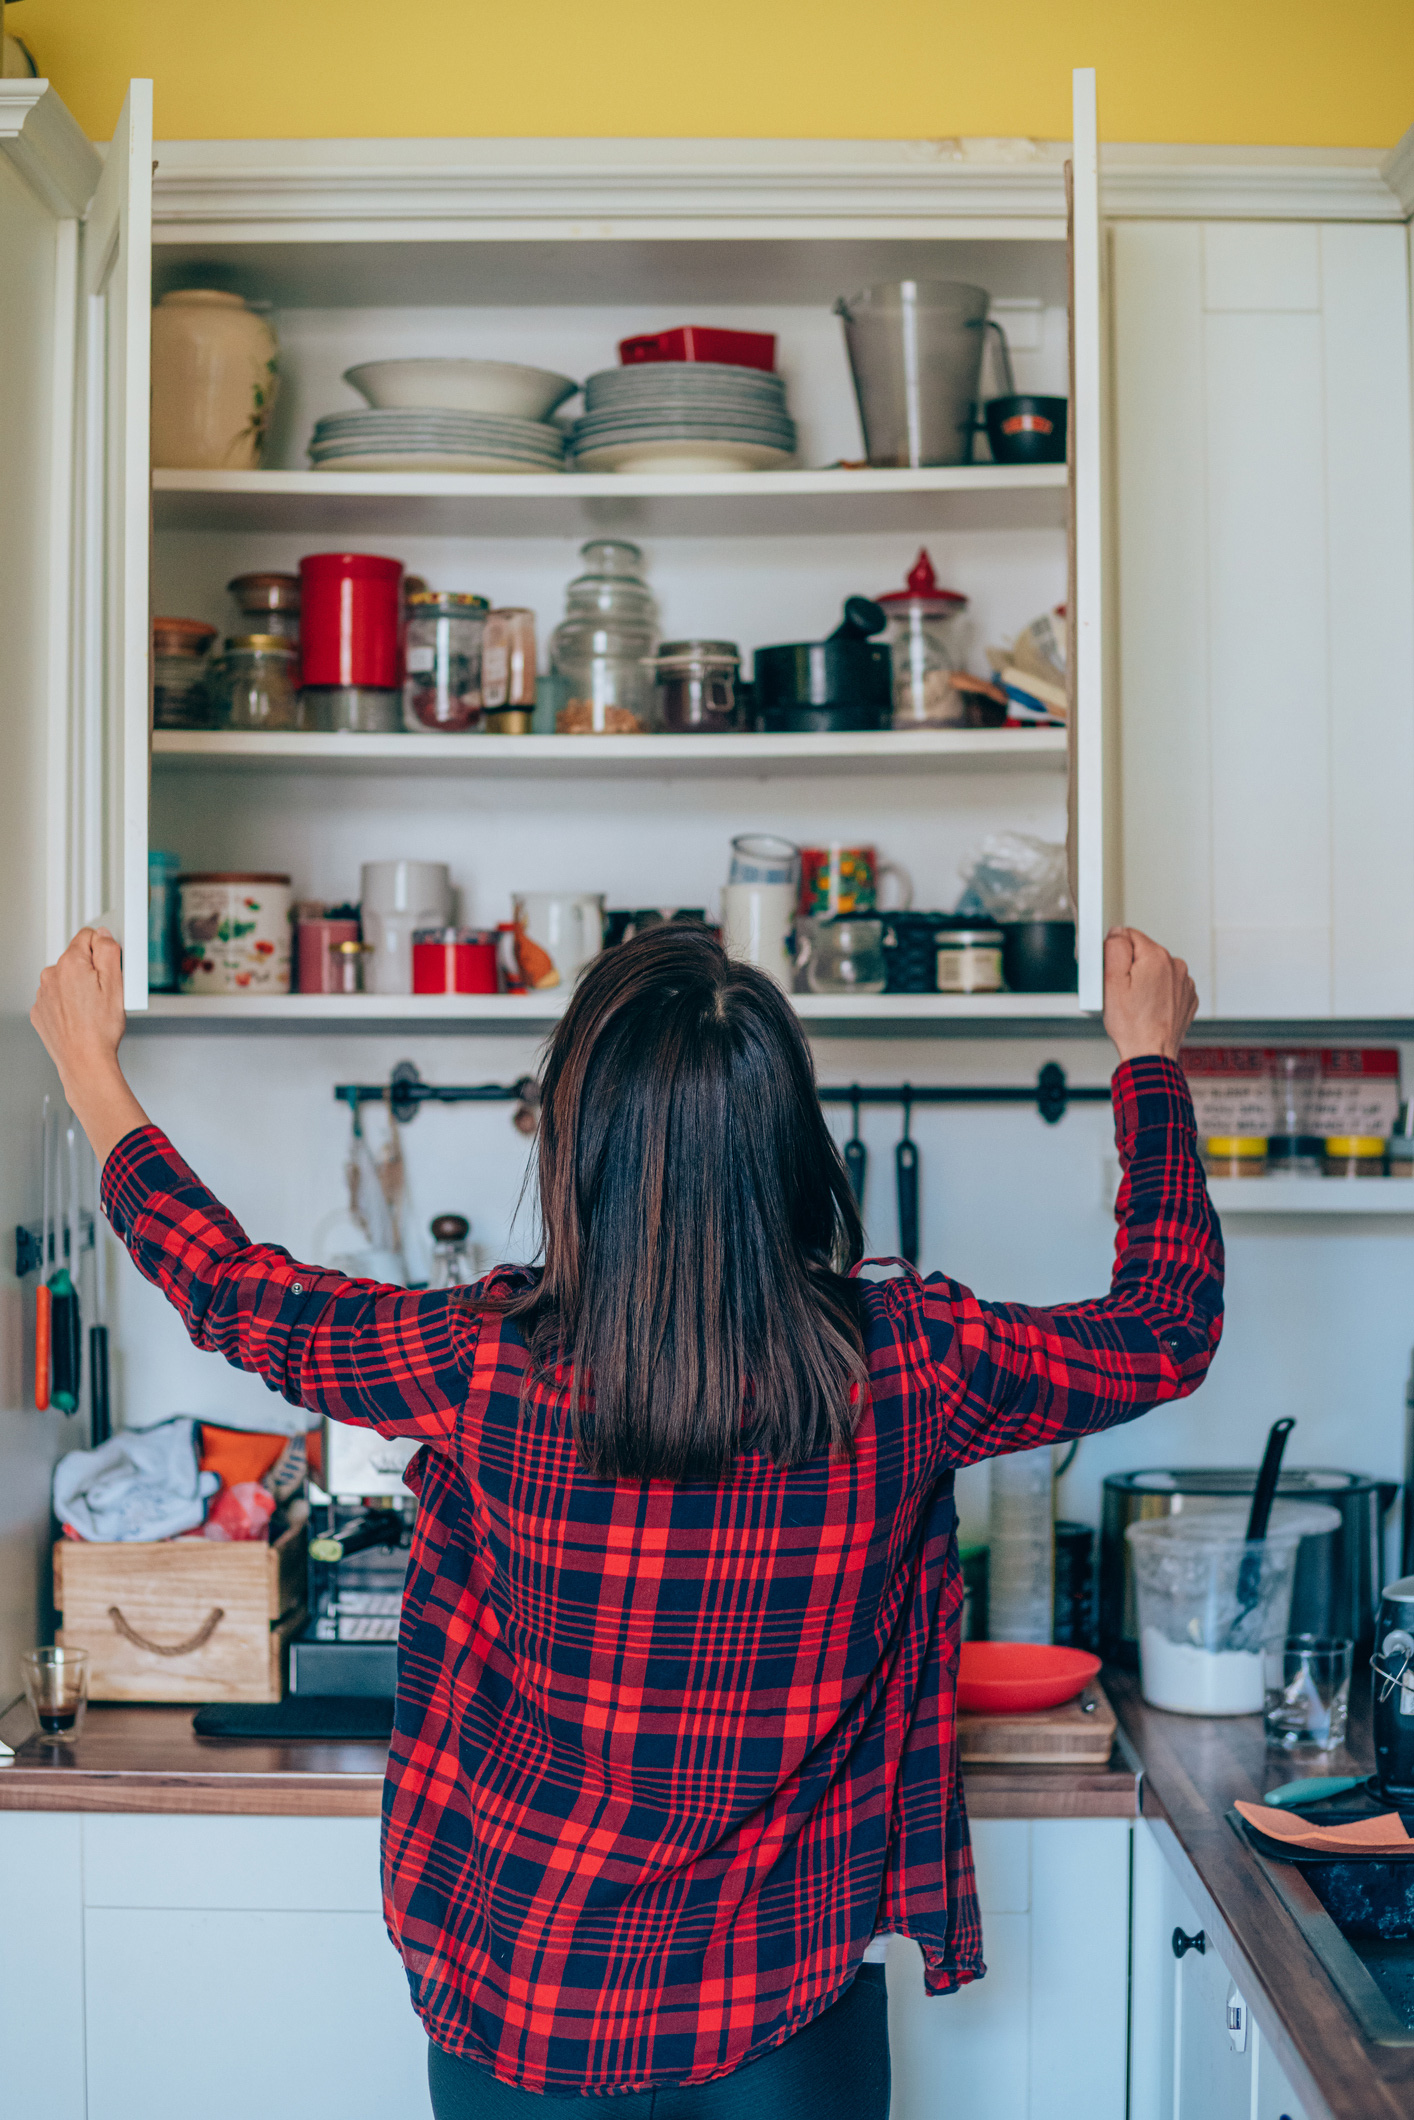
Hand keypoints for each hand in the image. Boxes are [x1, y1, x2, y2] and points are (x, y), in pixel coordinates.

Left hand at [31, 930, 148, 1164]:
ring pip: (65, 979)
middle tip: (105, 994)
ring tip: (93, 1010)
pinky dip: (68, 1004)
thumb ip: (109, 951)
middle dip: (91, 971)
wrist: (84, 1062)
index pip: (88, 936)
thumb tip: (102, 935)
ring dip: (78, 988)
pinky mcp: (41, 1012)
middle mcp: (51, 975)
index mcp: (71, 964)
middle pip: (76, 959)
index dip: (104, 949)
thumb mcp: (117, 984)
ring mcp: (43, 994)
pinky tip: (81, 1018)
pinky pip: (57, 998)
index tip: (110, 966)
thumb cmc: (101, 1029)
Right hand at [1103, 927, 1197, 1063]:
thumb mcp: (1110, 982)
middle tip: (1123, 993)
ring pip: (1156, 969)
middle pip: (1144, 952)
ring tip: (1137, 1003)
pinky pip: (1167, 985)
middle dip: (1131, 968)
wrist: (1150, 1054)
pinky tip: (1149, 1008)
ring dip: (1145, 981)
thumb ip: (1114, 948)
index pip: (1129, 935)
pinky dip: (1157, 993)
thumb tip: (1118, 933)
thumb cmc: (1132, 1025)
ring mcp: (1184, 982)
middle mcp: (1176, 965)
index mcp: (1156, 956)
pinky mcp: (1187, 997)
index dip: (1115, 954)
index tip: (1114, 975)